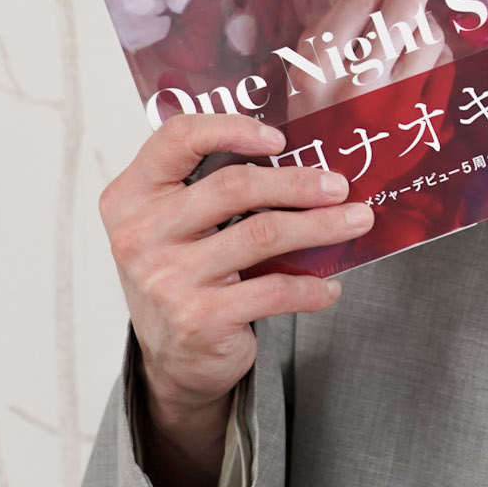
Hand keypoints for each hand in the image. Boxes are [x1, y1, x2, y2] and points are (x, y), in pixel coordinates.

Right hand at [100, 113, 373, 422]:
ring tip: (356, 221)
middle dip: (298, 183)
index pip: (177, 138)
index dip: (231, 128)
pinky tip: (329, 286)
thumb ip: (214, 189)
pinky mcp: (198, 317)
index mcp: (131, 195)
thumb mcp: (179, 226)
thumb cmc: (183, 276)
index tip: (279, 139)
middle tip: (339, 186)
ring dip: (320, 226)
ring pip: (262, 234)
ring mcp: (166, 278)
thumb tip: (304, 162)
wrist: (171, 358)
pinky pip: (273, 290)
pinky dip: (310, 287)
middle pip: (233, 186)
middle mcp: (140, 234)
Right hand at [286, 0, 446, 119]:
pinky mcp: (421, 128)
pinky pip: (443, 71)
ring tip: (419, 19)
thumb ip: (325, 28)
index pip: (355, 5)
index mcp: (316, 72)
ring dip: (426, 20)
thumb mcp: (303, 75)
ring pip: (427, 41)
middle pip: (397, 17)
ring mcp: (392, 111)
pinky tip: (429, 53)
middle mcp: (354, 90)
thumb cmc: (315, 120)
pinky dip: (439, 54)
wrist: (329, 185)